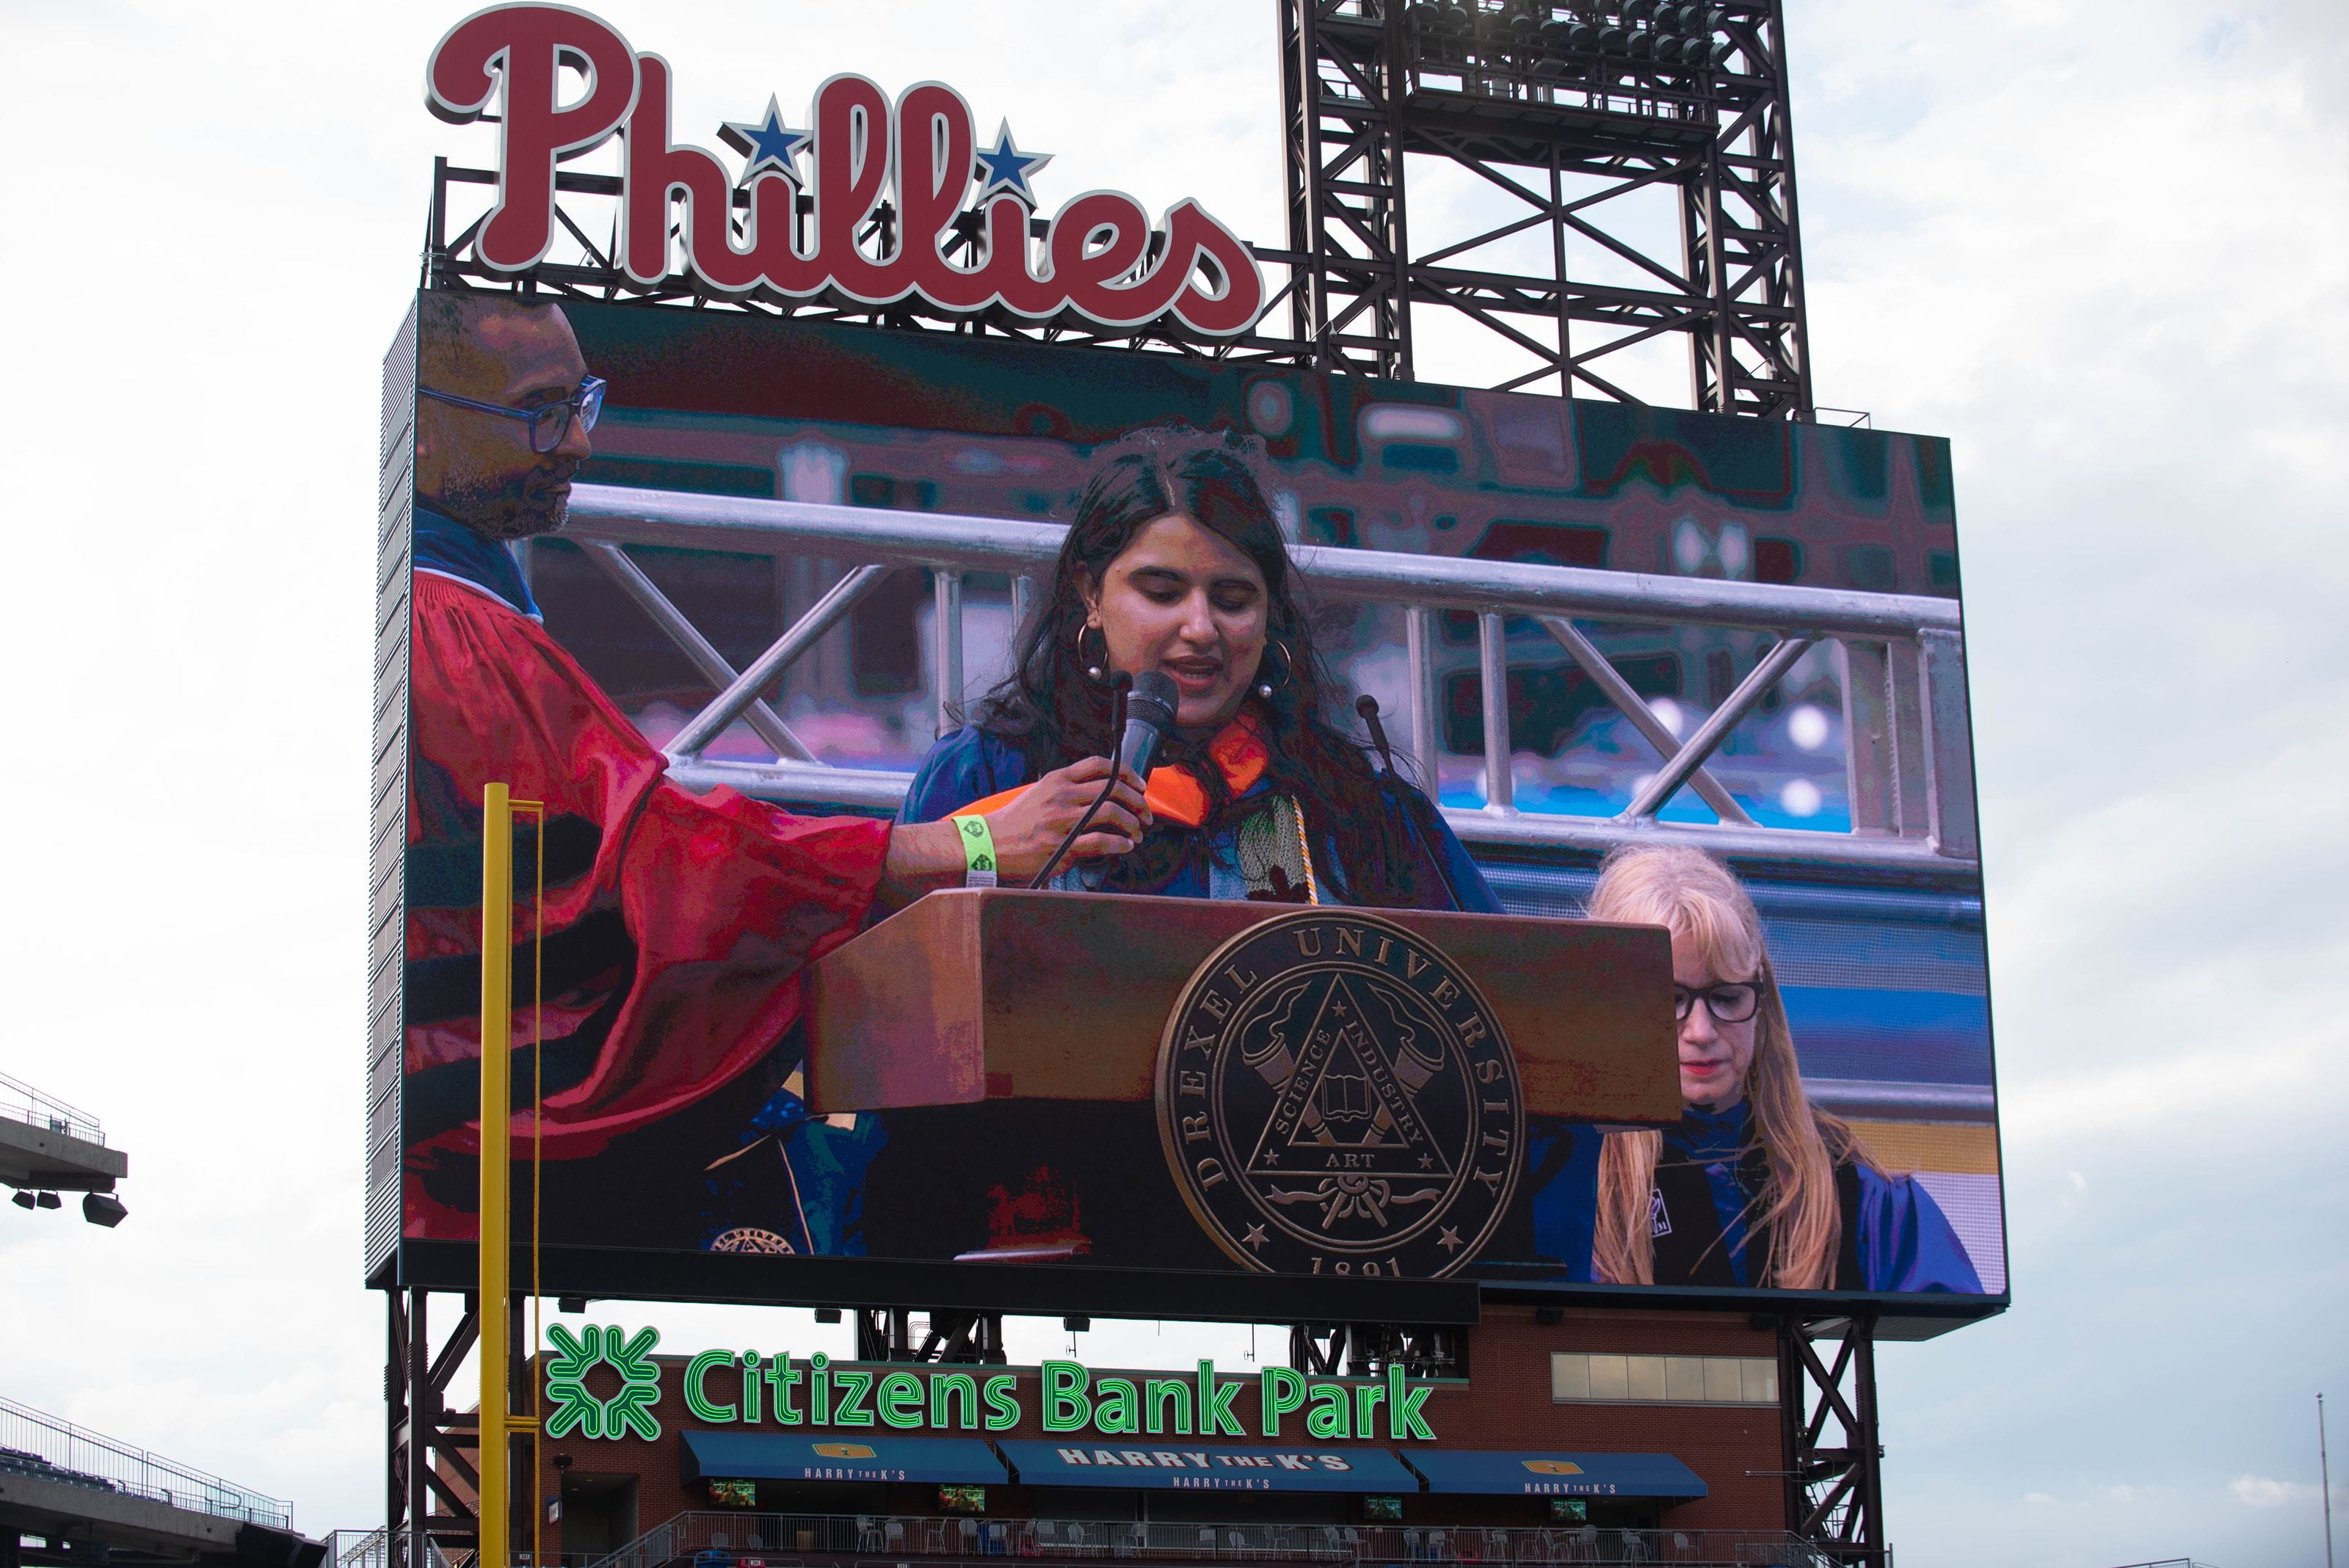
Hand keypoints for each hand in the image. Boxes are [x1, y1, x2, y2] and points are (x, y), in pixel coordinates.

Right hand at [984, 755, 1151, 880]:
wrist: (990, 843)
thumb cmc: (1017, 822)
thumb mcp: (1040, 793)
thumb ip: (1068, 790)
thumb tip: (1101, 796)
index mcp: (1058, 779)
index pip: (1100, 766)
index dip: (1126, 773)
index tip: (1139, 785)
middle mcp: (1062, 795)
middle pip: (1113, 789)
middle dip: (1137, 801)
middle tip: (1145, 813)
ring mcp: (1063, 820)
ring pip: (1111, 813)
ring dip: (1132, 823)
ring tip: (1138, 832)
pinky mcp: (1063, 845)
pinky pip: (1102, 841)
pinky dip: (1120, 843)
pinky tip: (1125, 846)